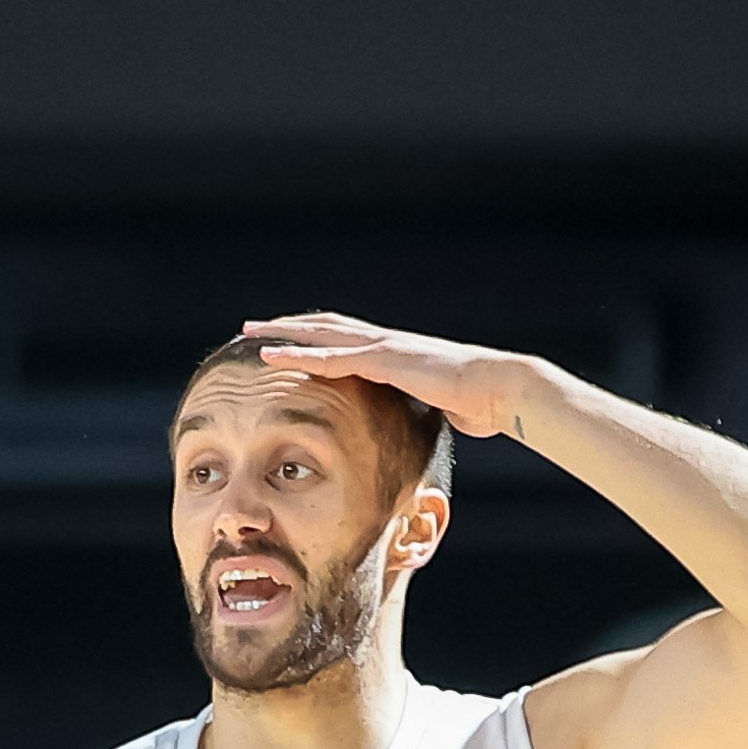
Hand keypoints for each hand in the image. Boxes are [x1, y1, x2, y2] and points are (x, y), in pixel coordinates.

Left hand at [243, 311, 528, 442]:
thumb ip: (417, 407)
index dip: (312, 337)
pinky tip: (272, 355)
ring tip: (250, 332)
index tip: (284, 339)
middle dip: (287, 327)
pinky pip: (332, 358)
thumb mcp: (436, 405)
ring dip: (283, 333)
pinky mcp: (384, 361)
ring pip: (320, 335)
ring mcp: (382, 348)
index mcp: (393, 352)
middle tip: (253, 327)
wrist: (497, 389)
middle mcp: (383, 343)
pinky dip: (299, 356)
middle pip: (324, 327)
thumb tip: (415, 421)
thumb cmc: (475, 402)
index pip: (343, 338)